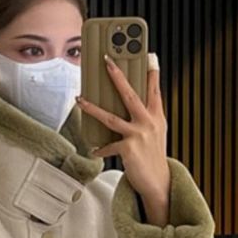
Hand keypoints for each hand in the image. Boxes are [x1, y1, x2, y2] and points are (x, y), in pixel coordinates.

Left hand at [76, 53, 170, 220]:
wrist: (159, 182)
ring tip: (79, 100)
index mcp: (156, 116)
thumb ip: (145, 115)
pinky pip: (108, 145)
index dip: (152, 72)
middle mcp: (149, 122)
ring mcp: (139, 135)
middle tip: (107, 61)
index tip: (149, 55)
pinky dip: (100, 148)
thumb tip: (129, 101)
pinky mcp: (128, 148)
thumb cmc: (153, 155)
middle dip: (117, 76)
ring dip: (92, 108)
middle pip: (130, 94)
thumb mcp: (155, 132)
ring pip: (110, 117)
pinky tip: (95, 150)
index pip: (154, 89)